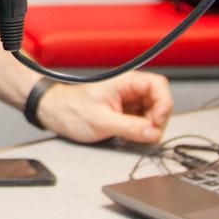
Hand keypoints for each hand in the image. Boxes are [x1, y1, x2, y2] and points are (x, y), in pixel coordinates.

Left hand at [38, 71, 173, 144]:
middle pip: (159, 102)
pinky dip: (140, 131)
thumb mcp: (101, 121)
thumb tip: (153, 133)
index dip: (163, 105)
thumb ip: (130, 127)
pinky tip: (128, 136)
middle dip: (156, 120)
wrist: (54, 113)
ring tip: (132, 135)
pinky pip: (142, 121)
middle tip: (145, 134)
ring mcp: (128, 101)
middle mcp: (129, 89)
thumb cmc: (71, 110)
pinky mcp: (125, 112)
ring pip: (152, 113)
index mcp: (126, 82)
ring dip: (148, 127)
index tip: (156, 122)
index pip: (159, 86)